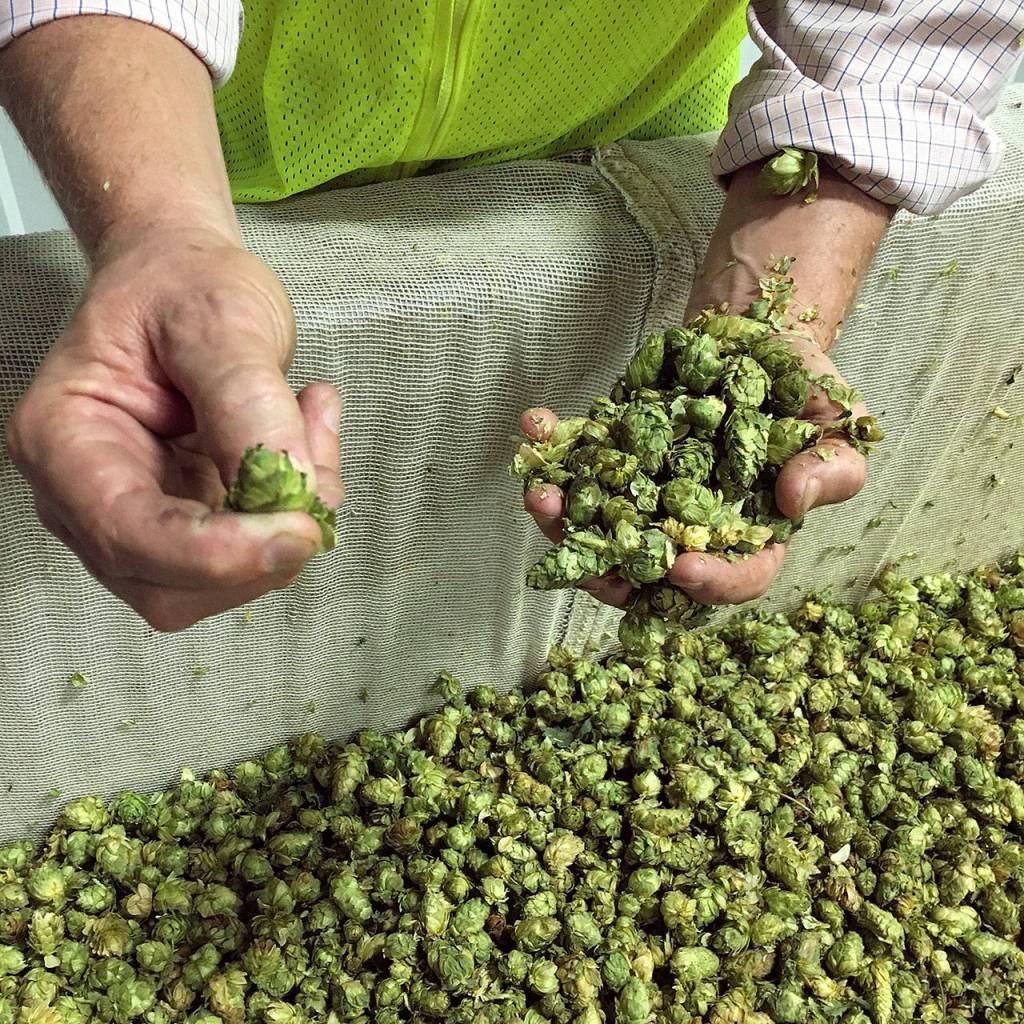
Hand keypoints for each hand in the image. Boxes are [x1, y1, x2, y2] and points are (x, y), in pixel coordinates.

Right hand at [6, 228, 343, 630]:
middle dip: (259, 550)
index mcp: (65, 439)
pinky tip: (309, 438)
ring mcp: (141, 518)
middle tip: (317, 471)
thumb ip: (249, 406)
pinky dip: (298, 509)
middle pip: (170, 586)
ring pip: (219, 584)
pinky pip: (253, 553)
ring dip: (287, 525)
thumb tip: (290, 489)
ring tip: (311, 424)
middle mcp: (90, 495)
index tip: (298, 524)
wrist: (184, 280)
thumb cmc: (179, 287)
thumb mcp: (219, 322)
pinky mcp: (192, 523)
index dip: (220, 551)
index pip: (130, 536)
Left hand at [521, 334, 867, 607]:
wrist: (755, 335)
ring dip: (562, 519)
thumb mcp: (838, 425)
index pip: (733, 578)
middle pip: (645, 571)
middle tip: (578, 553)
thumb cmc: (802, 388)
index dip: (708, 584)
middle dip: (604, 568)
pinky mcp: (614, 455)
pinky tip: (537, 425)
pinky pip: (576, 463)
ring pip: (596, 527)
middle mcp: (688, 526)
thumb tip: (792, 500)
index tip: (680, 567)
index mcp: (748, 534)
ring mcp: (644, 492)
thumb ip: (830, 468)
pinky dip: (551, 448)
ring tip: (541, 494)